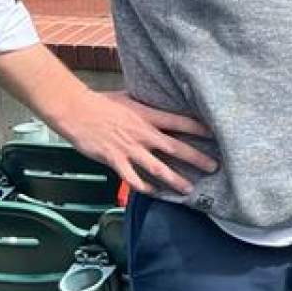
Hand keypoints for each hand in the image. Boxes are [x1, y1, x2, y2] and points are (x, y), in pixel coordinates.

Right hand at [57, 90, 215, 196]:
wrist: (76, 110)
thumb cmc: (101, 102)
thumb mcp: (129, 98)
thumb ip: (146, 105)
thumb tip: (158, 101)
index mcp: (148, 116)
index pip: (180, 122)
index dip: (200, 129)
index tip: (215, 135)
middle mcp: (143, 134)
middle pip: (176, 148)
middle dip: (197, 159)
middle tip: (213, 167)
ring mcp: (129, 148)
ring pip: (158, 168)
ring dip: (175, 179)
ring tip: (189, 189)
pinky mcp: (115, 159)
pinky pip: (132, 178)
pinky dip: (144, 186)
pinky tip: (154, 192)